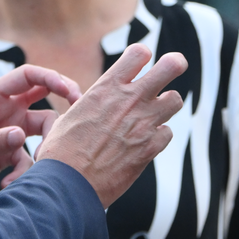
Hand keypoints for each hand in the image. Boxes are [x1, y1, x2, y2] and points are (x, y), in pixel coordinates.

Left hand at [0, 64, 75, 189]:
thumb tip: (20, 136)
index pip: (28, 76)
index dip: (51, 78)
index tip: (70, 91)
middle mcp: (5, 109)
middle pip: (44, 93)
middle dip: (64, 97)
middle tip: (80, 108)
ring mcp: (10, 129)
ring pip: (43, 128)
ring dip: (45, 145)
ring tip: (37, 162)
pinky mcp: (10, 151)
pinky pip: (29, 156)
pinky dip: (23, 171)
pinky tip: (7, 184)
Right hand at [34, 44, 186, 206]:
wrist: (68, 185)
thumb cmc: (62, 152)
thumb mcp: (71, 115)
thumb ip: (92, 104)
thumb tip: (92, 105)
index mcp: (107, 87)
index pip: (139, 53)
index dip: (142, 56)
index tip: (140, 63)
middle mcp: (130, 100)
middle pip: (172, 66)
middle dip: (175, 64)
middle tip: (173, 67)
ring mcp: (144, 123)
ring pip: (175, 99)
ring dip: (166, 104)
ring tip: (154, 112)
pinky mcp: (150, 148)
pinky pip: (167, 133)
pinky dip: (158, 136)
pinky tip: (144, 142)